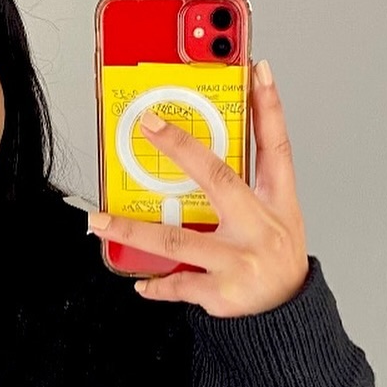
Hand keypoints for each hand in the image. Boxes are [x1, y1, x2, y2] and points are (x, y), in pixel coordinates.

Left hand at [88, 60, 308, 316]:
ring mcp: (241, 260)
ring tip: (100, 220)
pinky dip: (155, 282)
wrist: (286, 316)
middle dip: (181, 147)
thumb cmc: (274, 259)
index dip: (269, 107)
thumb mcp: (276, 218)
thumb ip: (245, 187)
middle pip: (218, 178)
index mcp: (277, 203)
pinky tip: (139, 280)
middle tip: (149, 124)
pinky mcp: (223, 292)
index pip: (276, 146)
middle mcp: (260, 227)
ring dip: (133, 228)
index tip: (257, 70)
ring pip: (178, 239)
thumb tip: (196, 152)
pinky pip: (178, 282)